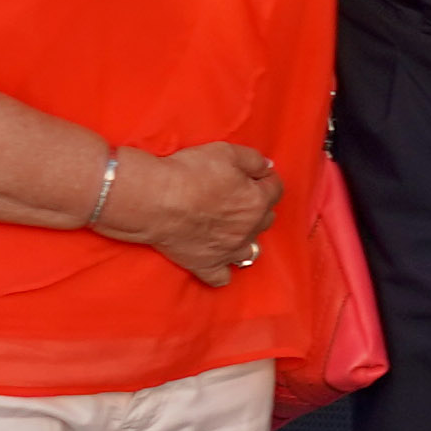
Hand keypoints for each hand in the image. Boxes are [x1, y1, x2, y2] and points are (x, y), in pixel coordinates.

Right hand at [95, 141, 281, 288]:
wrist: (155, 200)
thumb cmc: (189, 173)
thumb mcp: (226, 152)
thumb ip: (253, 160)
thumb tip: (267, 168)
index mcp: (256, 201)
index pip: (275, 189)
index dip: (265, 180)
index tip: (255, 175)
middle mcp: (248, 228)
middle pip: (265, 219)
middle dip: (257, 208)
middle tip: (238, 199)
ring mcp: (229, 250)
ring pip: (250, 250)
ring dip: (245, 240)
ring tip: (232, 232)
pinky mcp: (206, 264)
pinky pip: (222, 277)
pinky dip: (222, 271)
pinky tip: (217, 261)